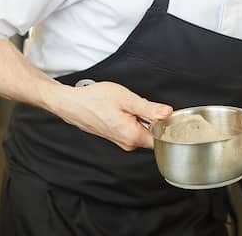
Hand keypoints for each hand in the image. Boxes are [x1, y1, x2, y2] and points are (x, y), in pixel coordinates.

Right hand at [55, 81, 172, 150]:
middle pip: (154, 134)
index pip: (162, 138)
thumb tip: (168, 113)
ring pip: (143, 130)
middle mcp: (128, 143)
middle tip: (142, 105)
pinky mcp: (117, 137)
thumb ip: (149, 108)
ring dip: (143, 118)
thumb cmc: (95, 100)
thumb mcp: (126, 99)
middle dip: (154, 119)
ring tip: (130, 106)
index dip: (167, 125)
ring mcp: (122, 141)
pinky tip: (125, 110)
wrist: (73, 104)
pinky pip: (134, 130)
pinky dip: (134, 119)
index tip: (165, 113)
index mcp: (132, 136)